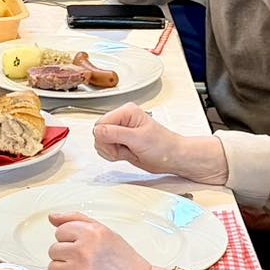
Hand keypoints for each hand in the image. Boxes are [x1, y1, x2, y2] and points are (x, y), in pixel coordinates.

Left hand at [47, 212, 157, 269]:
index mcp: (91, 234)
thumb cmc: (123, 262)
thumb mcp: (105, 232)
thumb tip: (52, 217)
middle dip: (67, 256)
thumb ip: (77, 220)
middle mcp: (82, 253)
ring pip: (53, 268)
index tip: (86, 248)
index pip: (60, 232)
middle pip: (53, 250)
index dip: (72, 240)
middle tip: (87, 262)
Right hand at [93, 104, 227, 184]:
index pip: (100, 123)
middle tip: (126, 148)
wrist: (173, 158)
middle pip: (98, 133)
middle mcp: (121, 120)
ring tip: (128, 150)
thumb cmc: (163, 146)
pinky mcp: (120, 142)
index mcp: (126, 112)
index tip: (119, 143)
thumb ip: (115, 133)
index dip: (106, 137)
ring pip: (100, 142)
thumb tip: (97, 130)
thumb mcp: (138, 139)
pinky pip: (105, 149)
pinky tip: (126, 154)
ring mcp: (120, 132)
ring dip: (111, 152)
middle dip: (109, 146)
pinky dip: (113, 155)